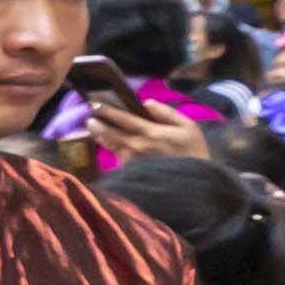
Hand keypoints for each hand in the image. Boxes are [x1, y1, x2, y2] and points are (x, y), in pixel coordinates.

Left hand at [85, 96, 208, 161]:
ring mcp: (133, 160)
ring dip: (99, 135)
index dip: (108, 111)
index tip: (95, 104)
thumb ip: (167, 113)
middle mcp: (138, 146)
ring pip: (111, 146)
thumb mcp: (188, 127)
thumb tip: (146, 102)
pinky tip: (106, 142)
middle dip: (97, 124)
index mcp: (151, 133)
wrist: (195, 181)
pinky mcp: (132, 172)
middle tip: (88, 116)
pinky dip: (110, 149)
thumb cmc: (194, 151)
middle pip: (111, 133)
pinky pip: (117, 158)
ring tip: (92, 127)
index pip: (124, 119)